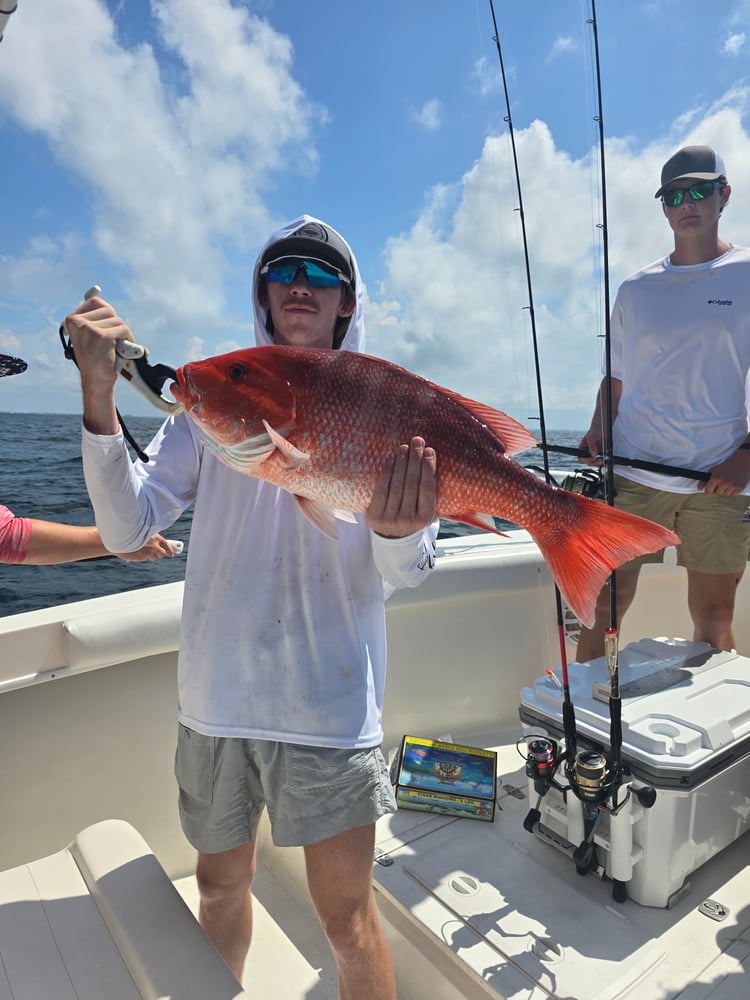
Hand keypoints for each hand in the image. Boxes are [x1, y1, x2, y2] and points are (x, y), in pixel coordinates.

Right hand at [64, 295, 133, 433]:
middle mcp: (77, 322)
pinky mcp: (102, 337)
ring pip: (118, 321)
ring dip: (122, 336)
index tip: (103, 332)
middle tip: (109, 343)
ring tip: (113, 349)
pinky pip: (124, 330)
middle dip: (115, 327)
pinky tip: (118, 351)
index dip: (106, 317)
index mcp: (72, 320)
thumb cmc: (95, 358)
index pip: (97, 302)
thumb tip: (95, 288)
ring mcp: (89, 329)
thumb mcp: (90, 333)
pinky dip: (127, 341)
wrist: (96, 382)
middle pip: (110, 311)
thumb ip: (93, 314)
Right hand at [115, 534, 176, 561]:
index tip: (172, 554)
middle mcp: (153, 544)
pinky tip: (137, 551)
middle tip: (157, 553)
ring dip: (150, 555)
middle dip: (161, 554)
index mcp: (155, 536)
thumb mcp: (144, 533)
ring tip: (142, 549)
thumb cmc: (132, 535)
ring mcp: (148, 552)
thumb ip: (152, 539)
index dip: (170, 549)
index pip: (166, 544)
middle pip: (162, 554)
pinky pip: (145, 558)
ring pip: (154, 557)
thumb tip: (161, 547)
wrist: (120, 539)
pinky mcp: (143, 557)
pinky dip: (142, 556)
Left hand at [366, 437, 436, 537]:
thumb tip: (432, 460)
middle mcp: (407, 520)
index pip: (427, 488)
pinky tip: (391, 458)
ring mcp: (389, 519)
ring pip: (396, 485)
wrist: (392, 537)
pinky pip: (381, 489)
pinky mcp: (374, 515)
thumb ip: (430, 492)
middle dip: (415, 460)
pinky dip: (386, 472)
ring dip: (401, 463)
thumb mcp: (426, 510)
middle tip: (417, 441)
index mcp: (424, 518)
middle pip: (412, 483)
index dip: (428, 467)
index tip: (429, 450)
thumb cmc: (413, 516)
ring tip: (404, 447)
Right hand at [578, 429, 605, 466]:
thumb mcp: (591, 438)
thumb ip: (592, 447)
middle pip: (589, 463)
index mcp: (581, 451)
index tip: (593, 458)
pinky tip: (607, 461)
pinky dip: (604, 462)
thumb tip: (594, 455)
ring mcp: (594, 456)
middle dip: (595, 463)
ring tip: (604, 460)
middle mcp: (587, 455)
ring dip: (599, 463)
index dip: (587, 460)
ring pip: (595, 464)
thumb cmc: (593, 433)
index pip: (581, 459)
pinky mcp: (601, 456)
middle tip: (600, 460)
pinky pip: (602, 461)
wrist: (601, 430)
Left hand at [700, 449, 749, 494]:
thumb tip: (699, 488)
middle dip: (717, 489)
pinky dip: (733, 491)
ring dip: (725, 490)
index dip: (708, 490)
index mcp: (716, 478)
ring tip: (728, 482)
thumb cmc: (727, 465)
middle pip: (717, 493)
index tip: (710, 489)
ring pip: (725, 494)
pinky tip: (733, 484)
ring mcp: (732, 486)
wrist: (742, 462)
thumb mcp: (713, 470)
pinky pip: (733, 495)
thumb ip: (705, 479)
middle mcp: (724, 483)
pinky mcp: (740, 488)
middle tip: (721, 483)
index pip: (708, 491)